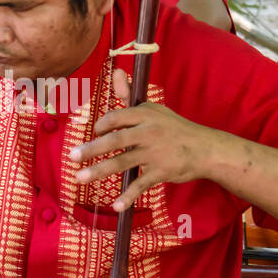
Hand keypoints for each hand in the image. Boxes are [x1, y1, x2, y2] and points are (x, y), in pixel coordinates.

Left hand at [68, 69, 217, 210]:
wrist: (205, 149)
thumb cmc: (174, 128)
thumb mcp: (153, 108)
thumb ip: (130, 94)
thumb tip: (116, 72)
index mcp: (145, 115)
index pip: (116, 118)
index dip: (101, 126)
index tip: (95, 132)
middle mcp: (148, 133)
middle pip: (115, 140)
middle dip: (92, 149)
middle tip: (72, 156)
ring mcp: (155, 153)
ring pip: (123, 162)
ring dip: (99, 171)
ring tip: (80, 178)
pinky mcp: (162, 172)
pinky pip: (141, 185)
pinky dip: (128, 196)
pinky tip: (116, 206)